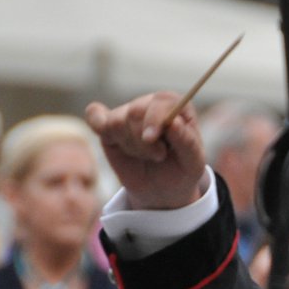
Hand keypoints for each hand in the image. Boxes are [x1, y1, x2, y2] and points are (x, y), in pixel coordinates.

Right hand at [84, 93, 206, 209]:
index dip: (155, 118)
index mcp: (176, 107)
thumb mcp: (193, 162)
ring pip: (117, 122)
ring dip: (132, 146)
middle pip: (135, 112)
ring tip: (146, 156)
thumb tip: (173, 123)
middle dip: (144, 141)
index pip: (162, 100)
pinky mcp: (108, 126)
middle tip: (158, 156)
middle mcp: (151, 105)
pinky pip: (94, 116)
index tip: (151, 139)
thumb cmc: (182, 170)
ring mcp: (128, 114)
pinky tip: (112, 139)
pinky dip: (98, 125)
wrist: (163, 188)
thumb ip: (187, 142)